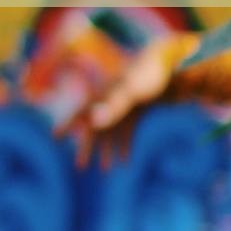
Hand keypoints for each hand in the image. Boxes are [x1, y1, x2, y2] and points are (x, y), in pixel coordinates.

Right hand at [63, 37, 184, 165]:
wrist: (175, 61)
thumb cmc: (151, 72)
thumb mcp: (131, 90)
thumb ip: (113, 106)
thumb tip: (93, 122)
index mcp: (104, 93)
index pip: (81, 112)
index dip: (67, 125)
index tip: (54, 138)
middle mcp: (111, 98)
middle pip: (95, 125)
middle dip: (88, 146)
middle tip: (80, 167)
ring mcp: (126, 103)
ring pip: (111, 130)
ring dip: (107, 150)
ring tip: (106, 169)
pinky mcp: (140, 107)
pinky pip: (127, 129)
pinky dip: (125, 144)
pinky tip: (126, 160)